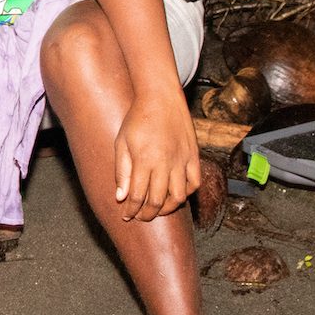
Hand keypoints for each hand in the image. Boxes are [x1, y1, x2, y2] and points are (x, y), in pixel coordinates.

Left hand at [112, 94, 199, 221]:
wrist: (160, 98)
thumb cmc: (137, 119)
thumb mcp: (121, 143)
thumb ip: (122, 171)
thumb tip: (120, 197)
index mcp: (145, 160)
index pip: (137, 196)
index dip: (131, 210)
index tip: (126, 215)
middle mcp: (165, 163)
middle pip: (158, 201)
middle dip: (147, 214)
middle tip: (140, 216)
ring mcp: (182, 160)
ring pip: (179, 196)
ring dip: (167, 208)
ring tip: (157, 209)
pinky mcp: (193, 156)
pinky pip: (194, 183)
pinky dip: (186, 194)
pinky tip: (175, 195)